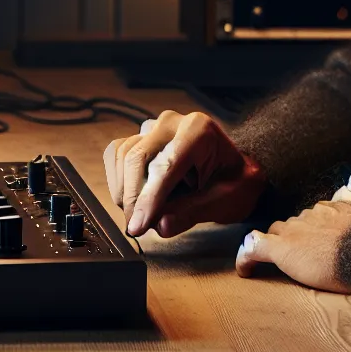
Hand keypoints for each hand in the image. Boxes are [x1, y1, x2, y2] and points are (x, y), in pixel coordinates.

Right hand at [104, 110, 267, 237]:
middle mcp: (172, 123)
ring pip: (122, 156)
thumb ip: (193, 211)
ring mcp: (154, 127)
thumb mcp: (225, 200)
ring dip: (124, 191)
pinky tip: (135, 199)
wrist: (234, 166)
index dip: (148, 199)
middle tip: (137, 228)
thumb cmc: (234, 181)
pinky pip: (116, 155)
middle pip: (137, 158)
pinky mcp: (140, 137)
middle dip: (133, 198)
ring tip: (141, 214)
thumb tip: (161, 225)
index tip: (137, 227)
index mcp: (199, 130)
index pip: (165, 166)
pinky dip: (118, 181)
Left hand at [234, 167, 350, 292]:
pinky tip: (245, 270)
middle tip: (310, 253)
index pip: (324, 209)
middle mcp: (316, 211)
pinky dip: (247, 258)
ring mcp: (297, 228)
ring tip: (284, 260)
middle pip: (300, 220)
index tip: (329, 234)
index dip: (323, 222)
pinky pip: (254, 248)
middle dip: (303, 234)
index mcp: (339, 202)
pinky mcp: (283, 248)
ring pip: (279, 231)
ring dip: (280, 243)